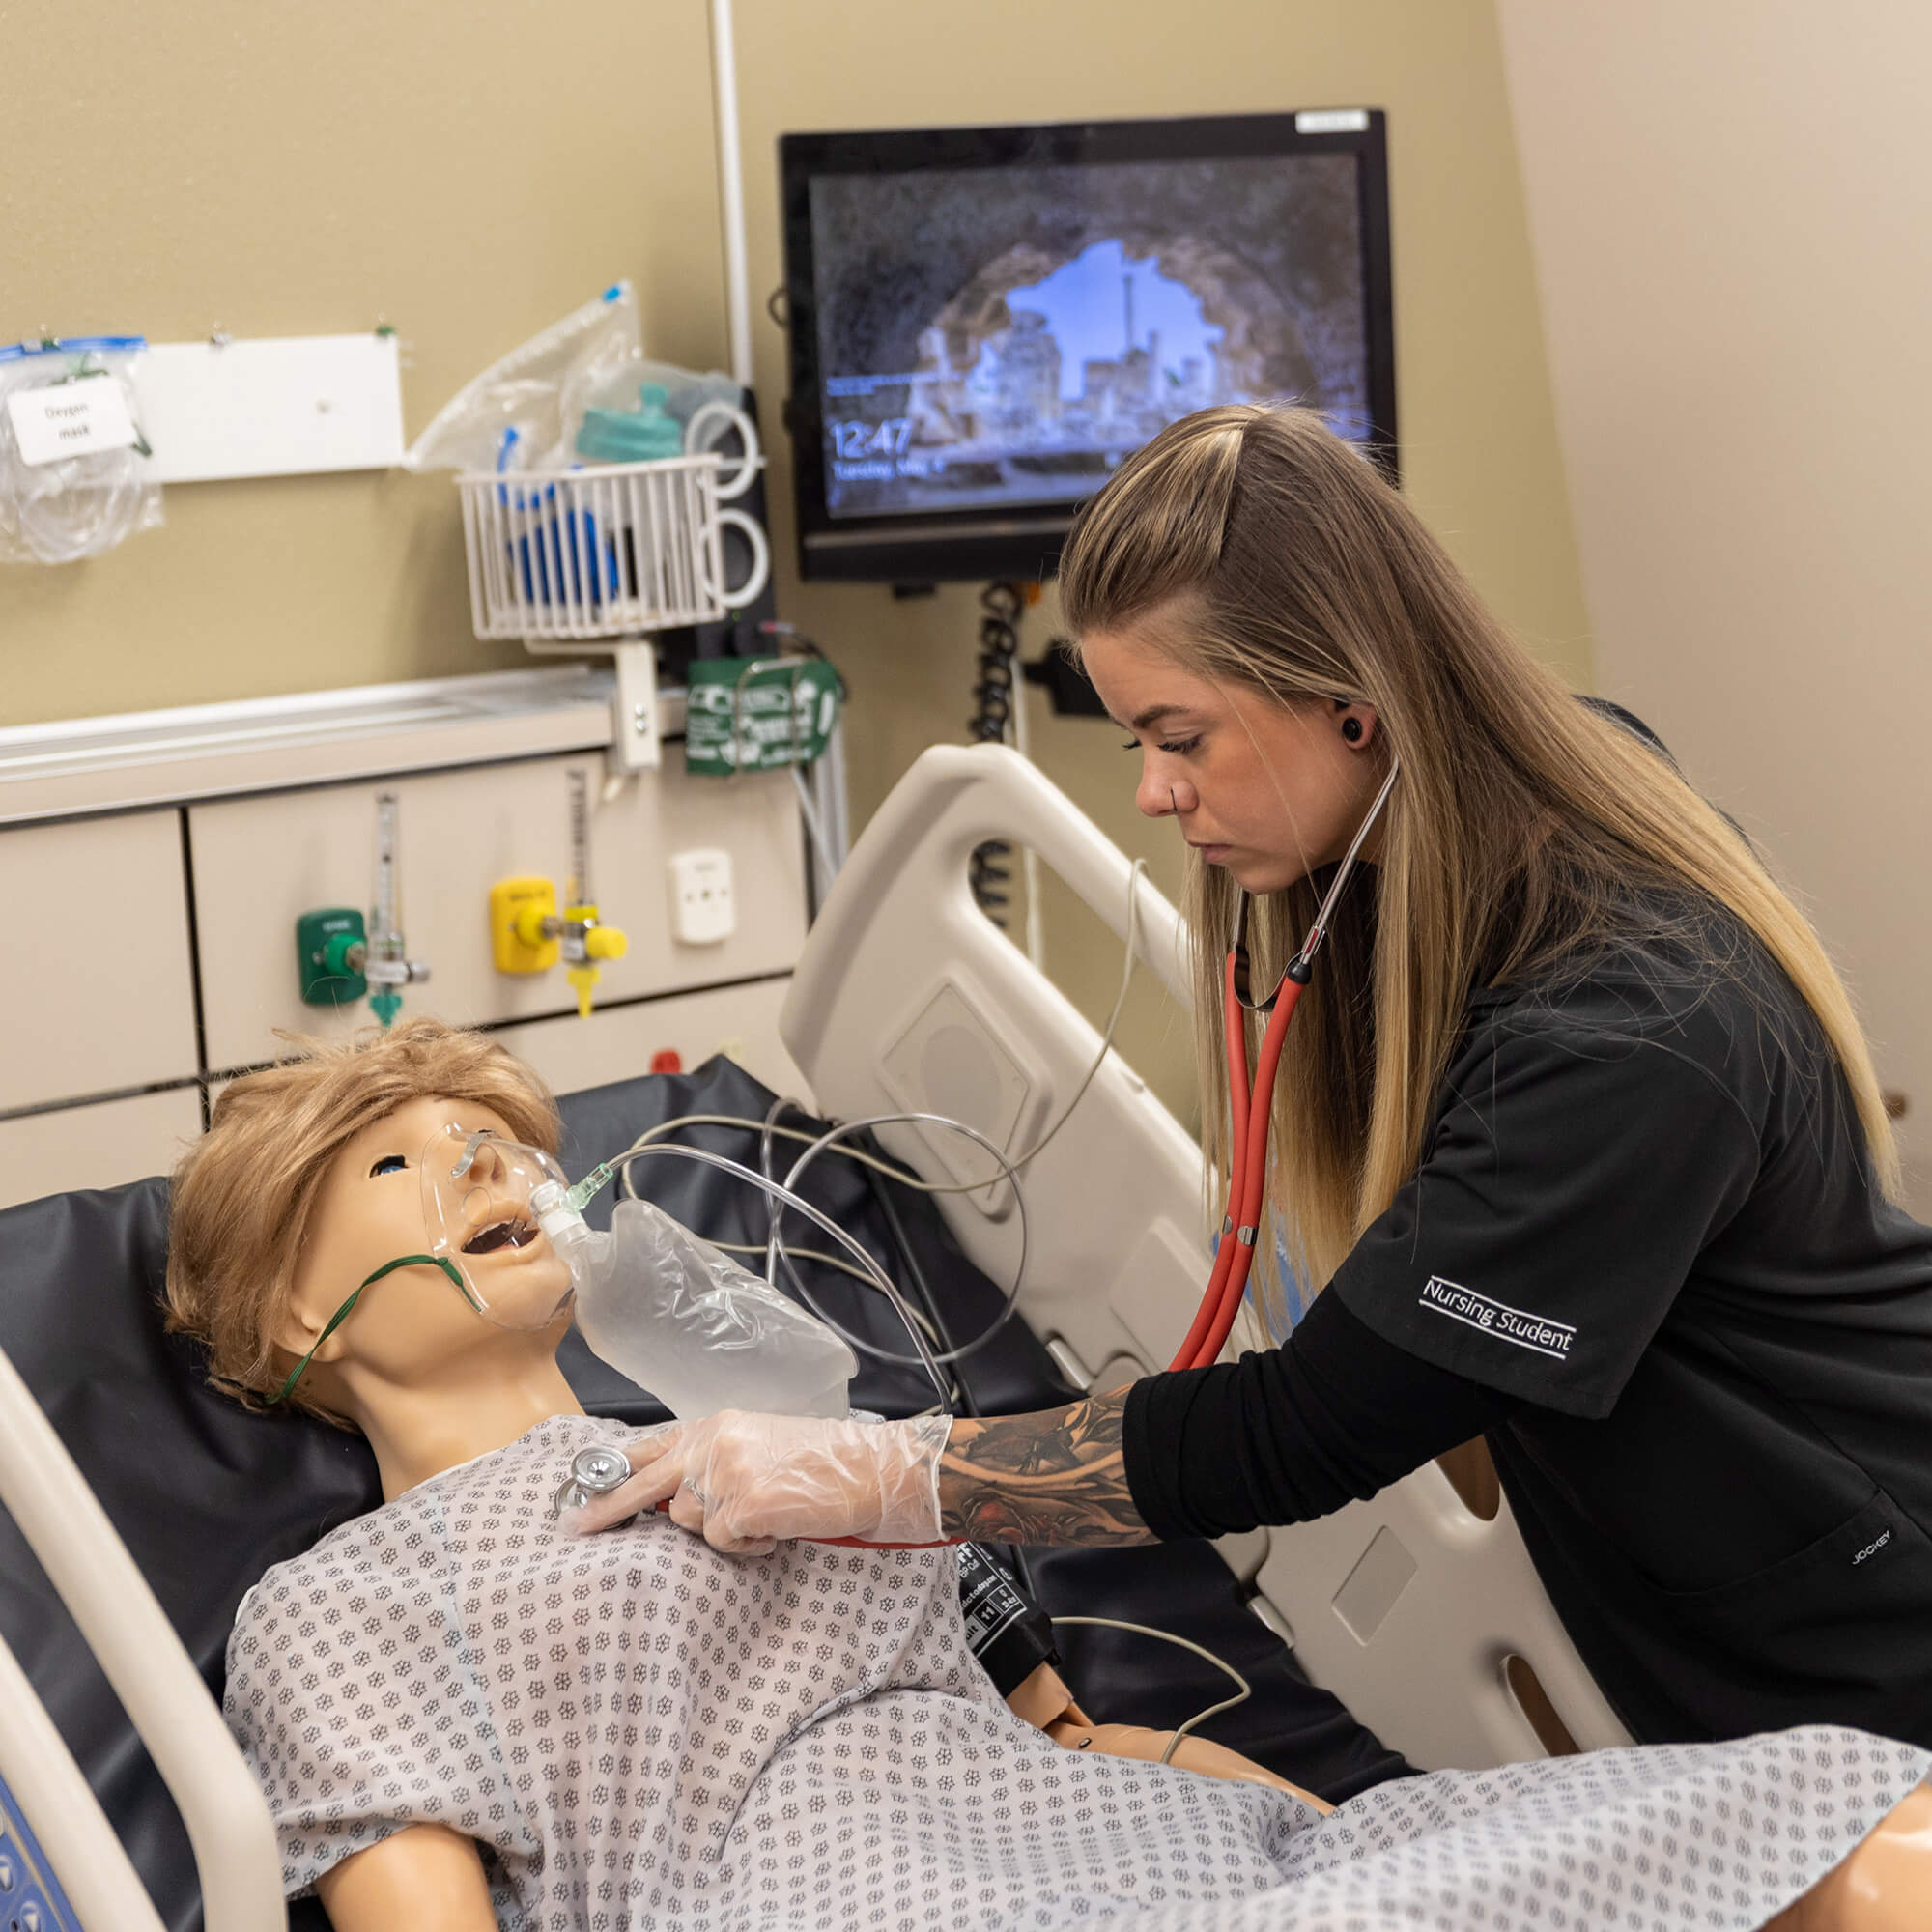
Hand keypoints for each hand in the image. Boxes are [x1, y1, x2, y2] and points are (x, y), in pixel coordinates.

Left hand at [563, 1411, 953, 1553]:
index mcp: (716, 1425)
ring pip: (691, 1523)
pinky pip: (723, 1543)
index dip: (615, 1471)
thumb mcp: (761, 1444)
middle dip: (607, 1509)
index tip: (581, 1491)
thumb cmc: (825, 1463)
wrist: (872, 1470)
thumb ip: (716, 1460)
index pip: (651, 1447)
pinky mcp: (744, 1503)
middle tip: (573, 1528)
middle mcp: (715, 1442)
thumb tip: (674, 1495)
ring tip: (765, 1517)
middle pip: (645, 1482)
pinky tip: (777, 1528)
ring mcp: (727, 1471)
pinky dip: (748, 1547)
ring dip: (723, 1532)